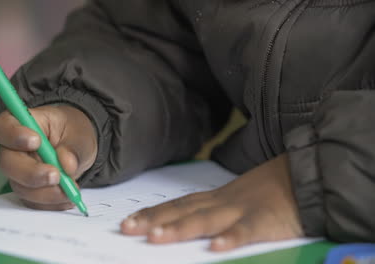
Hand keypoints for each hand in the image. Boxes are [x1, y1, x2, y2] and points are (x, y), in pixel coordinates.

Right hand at [0, 105, 96, 209]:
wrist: (78, 147)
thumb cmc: (73, 132)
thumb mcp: (79, 132)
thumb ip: (73, 146)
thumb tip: (67, 164)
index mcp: (20, 124)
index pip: (2, 128)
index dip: (13, 135)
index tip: (36, 141)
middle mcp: (12, 149)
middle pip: (7, 163)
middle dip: (31, 173)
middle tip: (55, 176)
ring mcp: (18, 171)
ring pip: (20, 187)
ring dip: (46, 192)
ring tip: (70, 189)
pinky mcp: (27, 189)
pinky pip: (33, 201)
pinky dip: (52, 203)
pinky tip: (68, 198)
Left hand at [120, 154, 302, 250]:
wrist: (307, 174)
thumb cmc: (272, 189)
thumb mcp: (239, 197)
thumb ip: (216, 209)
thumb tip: (190, 222)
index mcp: (216, 198)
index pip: (178, 204)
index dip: (152, 213)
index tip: (130, 221)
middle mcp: (223, 202)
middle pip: (183, 211)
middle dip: (154, 220)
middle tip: (127, 229)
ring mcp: (242, 210)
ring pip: (207, 220)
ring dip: (181, 228)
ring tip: (156, 237)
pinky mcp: (266, 220)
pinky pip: (247, 231)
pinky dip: (231, 238)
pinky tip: (215, 249)